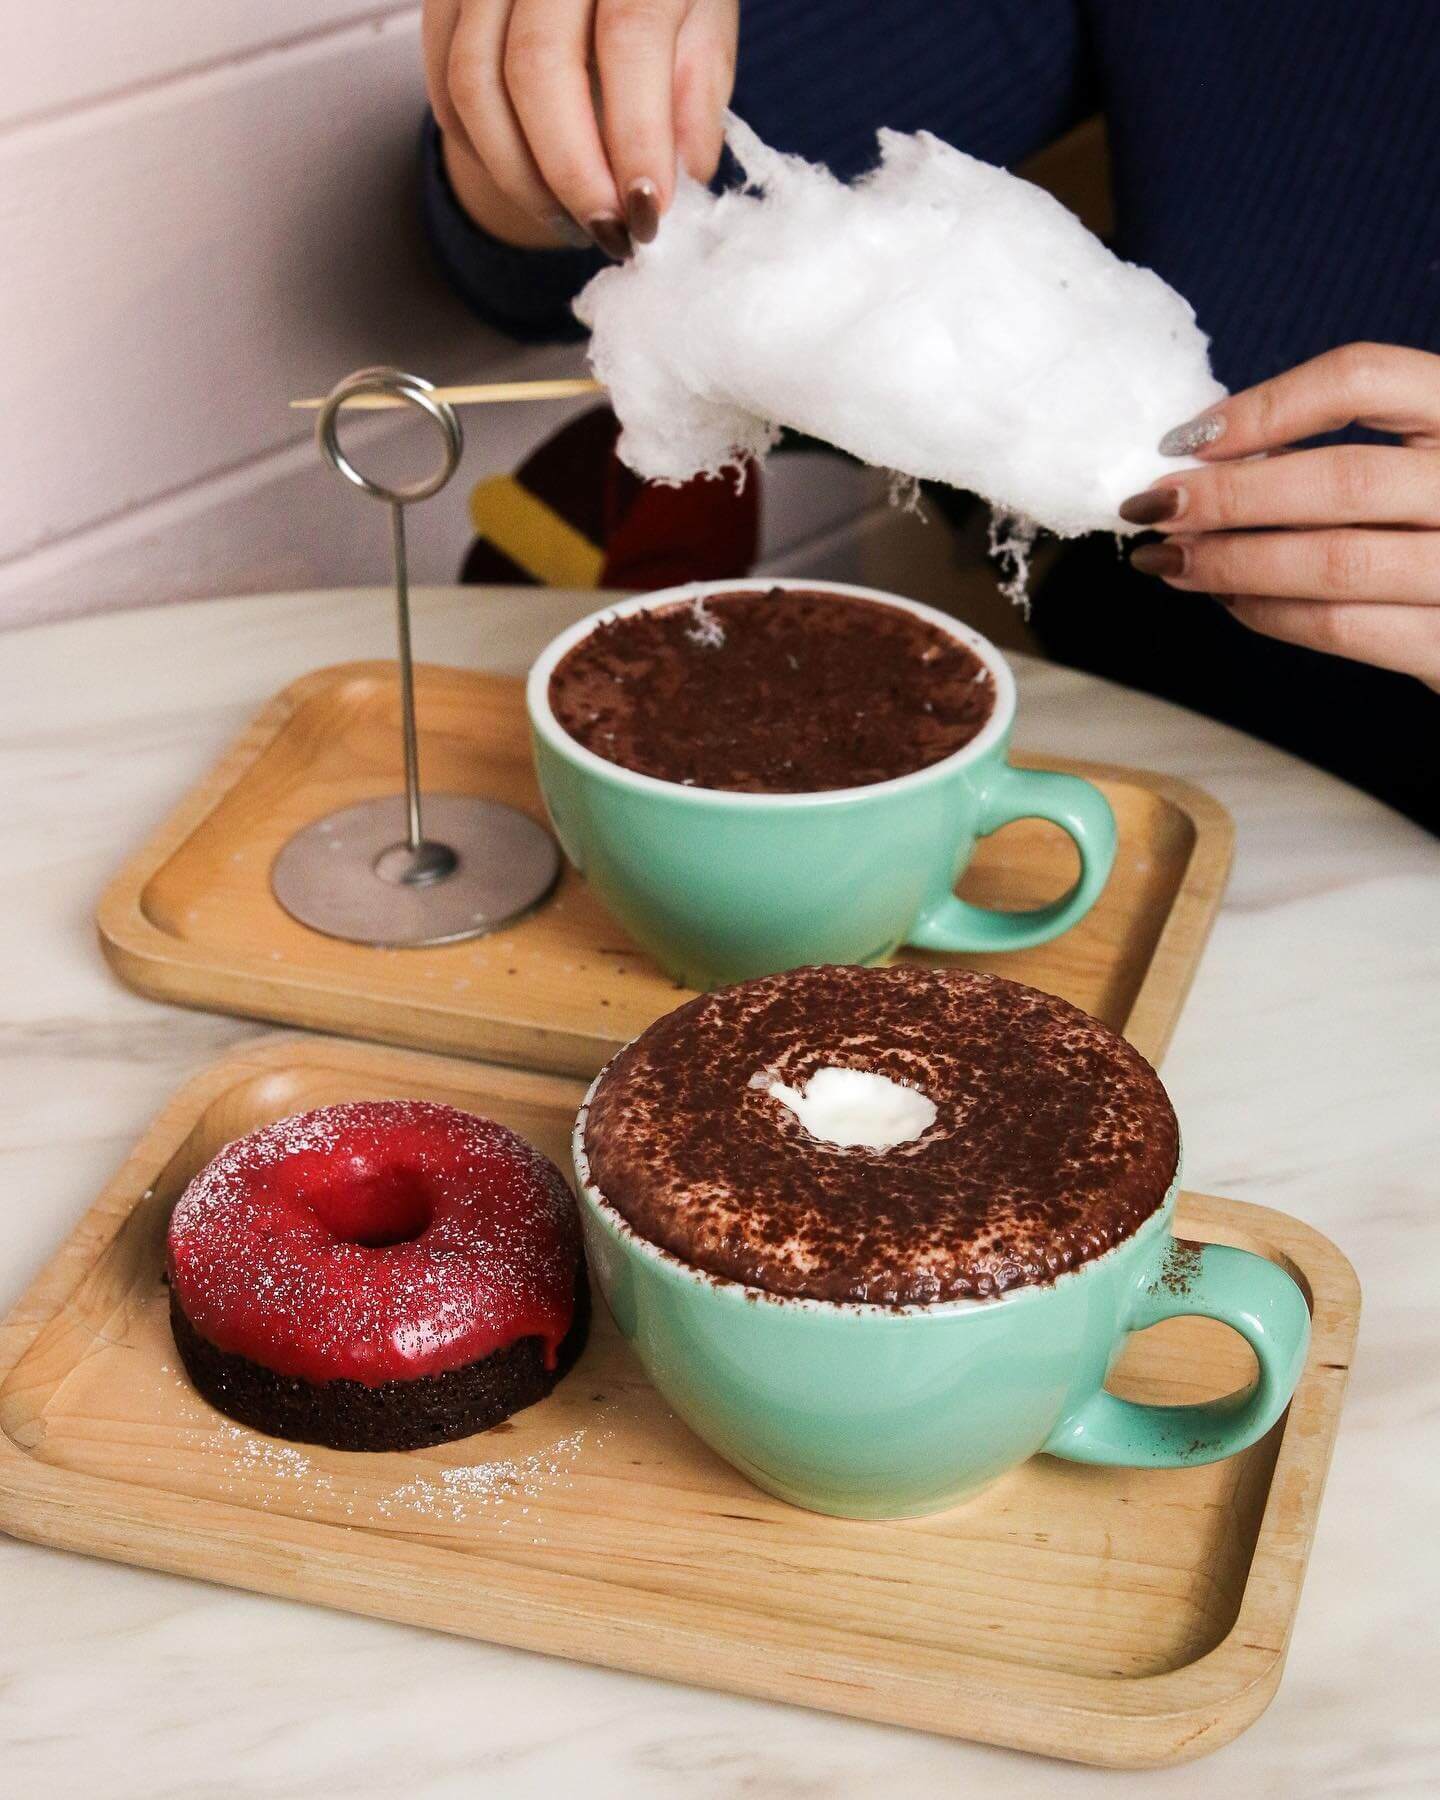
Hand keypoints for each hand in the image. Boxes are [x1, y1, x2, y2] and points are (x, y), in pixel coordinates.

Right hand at [422, 0, 738, 254]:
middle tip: (609, 233)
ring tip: (573, 220)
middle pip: (536, 66)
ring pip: (475, 83)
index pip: (629, 34)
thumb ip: (696, 97)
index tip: (648, 214)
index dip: (637, 136)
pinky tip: (530, 183)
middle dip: (571, 174)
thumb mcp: (707, 29)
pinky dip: (481, 152)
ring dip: (520, 176)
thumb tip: (680, 180)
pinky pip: (443, 85)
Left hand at [1120, 343, 1439, 687]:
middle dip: (1228, 497)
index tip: (1188, 438)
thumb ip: (1352, 447)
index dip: (1265, 404)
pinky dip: (1268, 613)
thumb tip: (1213, 455)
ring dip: (1233, 562)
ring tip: (1171, 561)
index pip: (1363, 377)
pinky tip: (1228, 600)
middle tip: (1153, 508)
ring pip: (1333, 560)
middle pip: (1340, 478)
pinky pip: (1341, 628)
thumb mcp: (1423, 460)